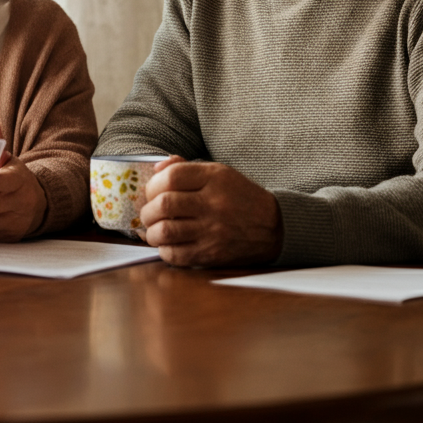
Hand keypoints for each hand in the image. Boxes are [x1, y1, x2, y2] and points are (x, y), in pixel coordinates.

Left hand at [139, 157, 282, 266]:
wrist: (274, 227)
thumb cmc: (240, 197)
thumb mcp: (220, 174)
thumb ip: (186, 168)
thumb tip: (156, 169)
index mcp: (215, 178)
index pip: (172, 177)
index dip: (153, 185)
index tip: (152, 192)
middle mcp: (214, 204)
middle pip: (164, 204)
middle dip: (148, 210)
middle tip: (149, 213)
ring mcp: (213, 231)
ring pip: (165, 231)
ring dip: (151, 232)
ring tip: (154, 231)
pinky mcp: (212, 254)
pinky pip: (176, 255)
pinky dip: (164, 250)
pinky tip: (167, 245)